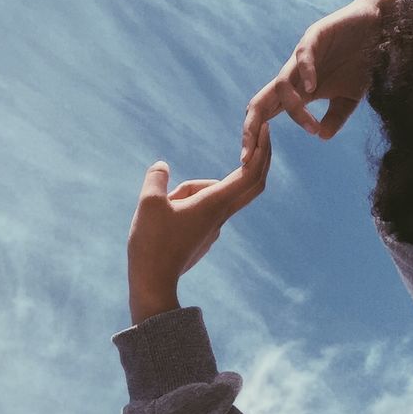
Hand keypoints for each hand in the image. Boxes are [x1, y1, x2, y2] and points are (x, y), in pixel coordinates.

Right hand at [127, 122, 271, 324]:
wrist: (153, 285)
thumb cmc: (151, 244)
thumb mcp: (148, 204)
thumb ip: (157, 179)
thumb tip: (162, 165)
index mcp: (214, 204)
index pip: (249, 172)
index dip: (260, 149)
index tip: (264, 129)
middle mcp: (221, 216)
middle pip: (250, 183)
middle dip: (258, 158)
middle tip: (260, 135)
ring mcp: (214, 229)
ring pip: (213, 195)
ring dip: (193, 188)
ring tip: (162, 206)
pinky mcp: (204, 238)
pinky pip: (203, 210)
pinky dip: (190, 202)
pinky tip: (168, 215)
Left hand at [239, 0, 396, 162]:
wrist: (379, 27)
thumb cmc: (361, 63)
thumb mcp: (348, 100)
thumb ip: (334, 118)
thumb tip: (321, 136)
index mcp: (297, 92)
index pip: (265, 116)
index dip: (253, 138)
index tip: (248, 162)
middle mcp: (293, 76)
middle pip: (260, 102)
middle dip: (250, 129)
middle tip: (247, 154)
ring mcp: (301, 56)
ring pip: (281, 85)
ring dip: (293, 109)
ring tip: (310, 126)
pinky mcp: (315, 36)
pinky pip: (302, 55)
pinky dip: (305, 72)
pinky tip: (312, 88)